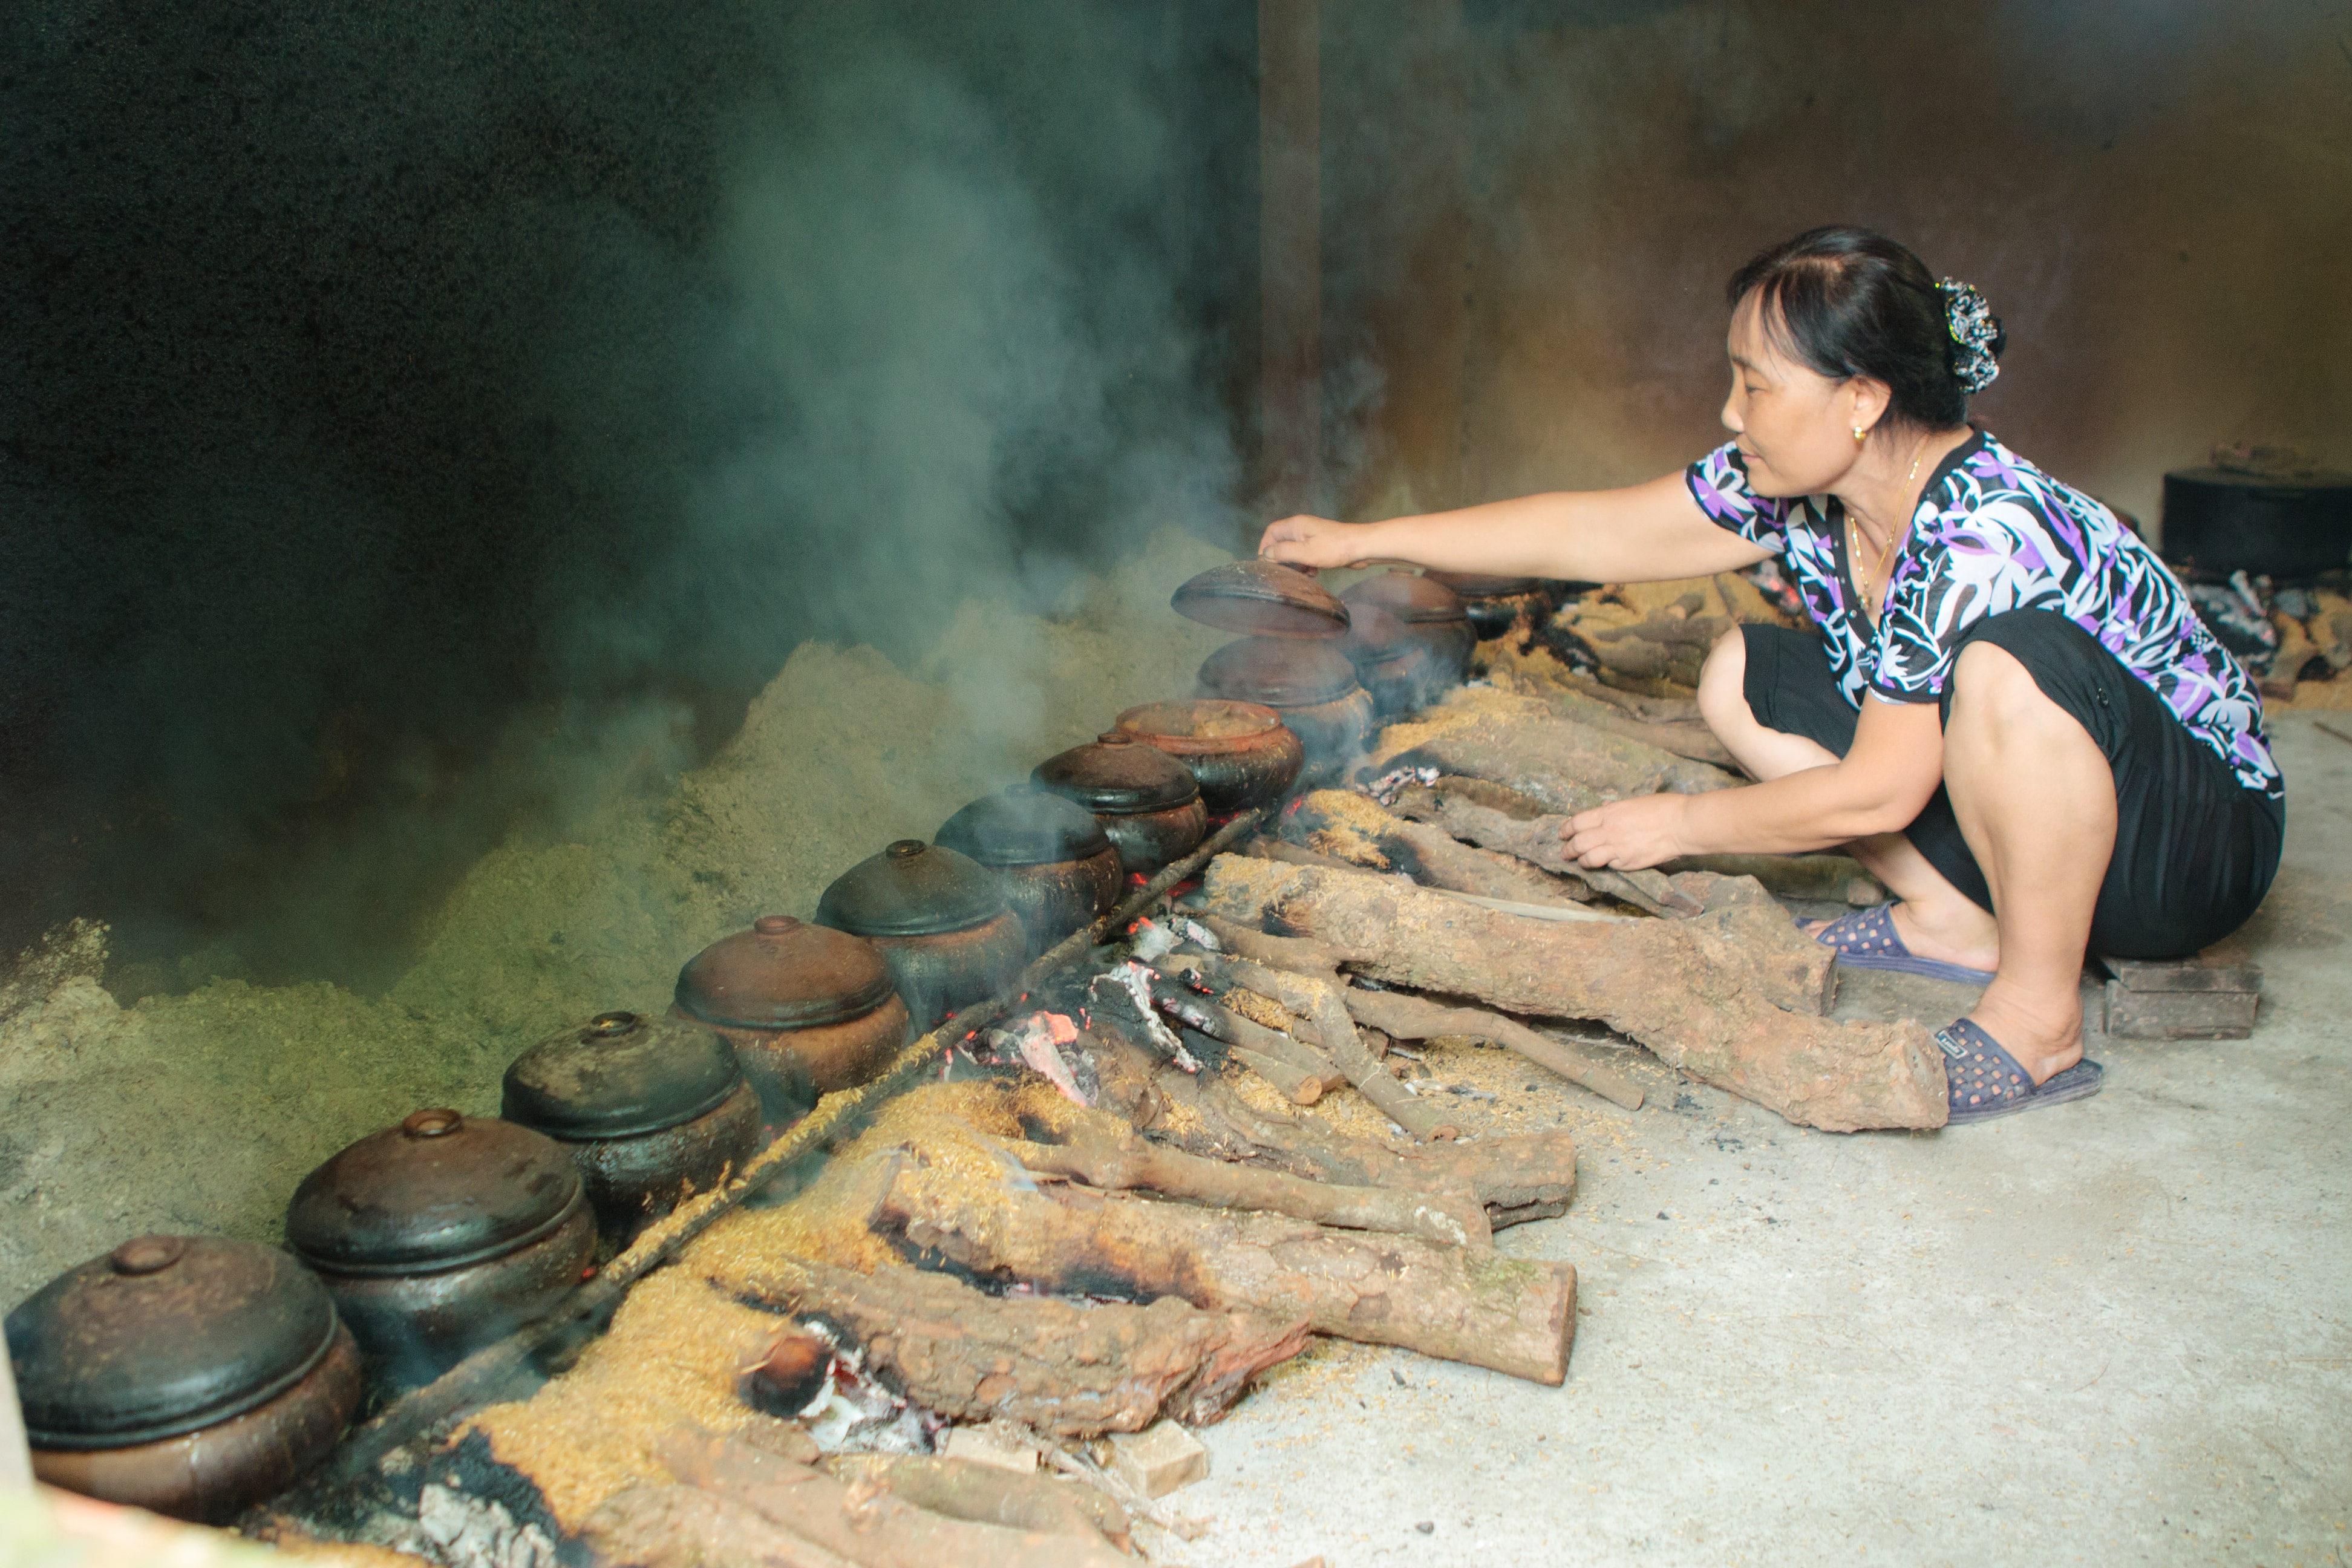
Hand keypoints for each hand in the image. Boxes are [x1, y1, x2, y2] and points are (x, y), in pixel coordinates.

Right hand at [1258, 514, 1375, 569]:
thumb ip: (1283, 553)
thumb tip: (1266, 554)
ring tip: (1301, 574)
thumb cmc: (1335, 548)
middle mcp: (1302, 529)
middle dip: (1281, 558)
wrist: (1361, 548)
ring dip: (1295, 564)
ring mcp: (1312, 537)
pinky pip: (1306, 555)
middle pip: (1282, 542)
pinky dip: (1306, 564)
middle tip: (1284, 572)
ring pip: (1294, 551)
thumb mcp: (1305, 552)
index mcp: (1296, 525)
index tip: (1265, 562)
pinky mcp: (1321, 546)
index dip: (1265, 546)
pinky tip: (1313, 573)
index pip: (1271, 531)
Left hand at [1563, 795, 1692, 870]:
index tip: (1562, 834)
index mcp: (1609, 813)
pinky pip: (1610, 865)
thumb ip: (1614, 809)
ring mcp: (1618, 848)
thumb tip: (1603, 809)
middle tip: (1564, 852)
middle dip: (1567, 849)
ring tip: (1579, 862)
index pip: (1577, 822)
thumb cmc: (1663, 808)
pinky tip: (1606, 864)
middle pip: (1578, 842)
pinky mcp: (1628, 862)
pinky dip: (1605, 865)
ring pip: (1588, 858)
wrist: (1682, 824)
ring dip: (1581, 861)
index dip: (1566, 829)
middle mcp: (1609, 830)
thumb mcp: (1633, 802)